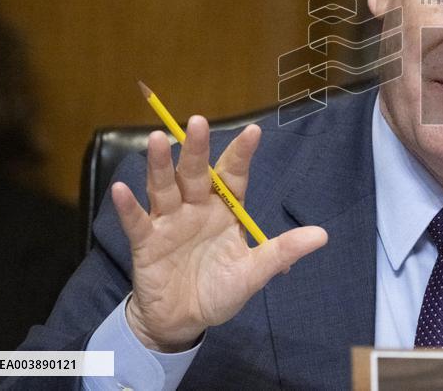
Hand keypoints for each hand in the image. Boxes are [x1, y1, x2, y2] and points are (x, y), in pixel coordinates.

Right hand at [111, 116, 327, 351]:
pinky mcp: (146, 242)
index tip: (254, 131)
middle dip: (197, 149)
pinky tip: (120, 189)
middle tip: (198, 122)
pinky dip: (128, 206)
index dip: (241, 154)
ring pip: (164, 187)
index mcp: (224, 210)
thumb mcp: (253, 273)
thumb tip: (322, 235)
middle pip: (196, 173)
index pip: (233, 176)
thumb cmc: (219, 290)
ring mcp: (168, 222)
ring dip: (160, 164)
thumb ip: (282, 252)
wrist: (183, 321)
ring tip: (158, 139)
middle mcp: (195, 208)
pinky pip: (137, 221)